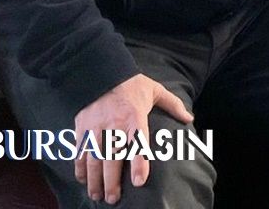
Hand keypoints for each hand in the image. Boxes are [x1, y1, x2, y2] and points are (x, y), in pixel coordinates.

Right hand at [73, 74, 192, 203]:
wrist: (101, 72)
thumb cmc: (132, 84)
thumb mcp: (155, 90)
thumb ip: (173, 105)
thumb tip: (189, 118)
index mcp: (134, 116)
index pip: (137, 142)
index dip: (138, 163)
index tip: (139, 181)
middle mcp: (113, 124)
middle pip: (112, 157)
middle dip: (111, 181)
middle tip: (113, 199)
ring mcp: (95, 127)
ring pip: (93, 158)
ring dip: (94, 180)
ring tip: (97, 196)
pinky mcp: (81, 127)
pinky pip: (79, 151)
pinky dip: (79, 168)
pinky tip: (83, 181)